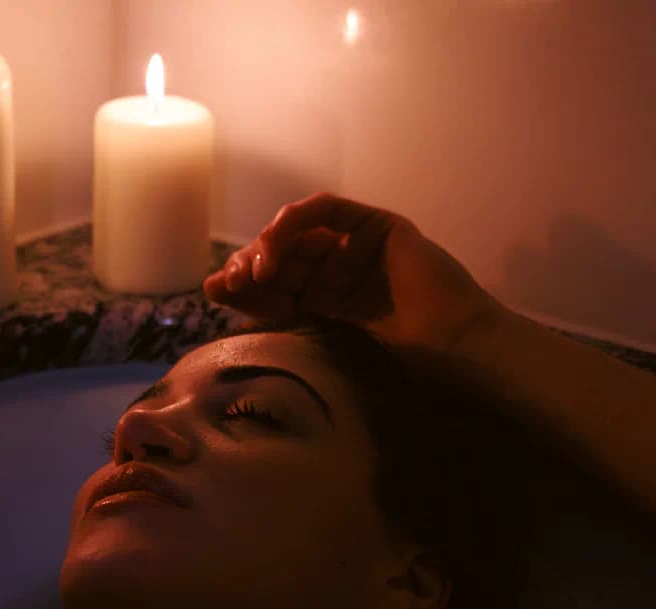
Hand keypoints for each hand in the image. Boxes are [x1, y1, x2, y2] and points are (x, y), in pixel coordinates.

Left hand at [203, 191, 508, 357]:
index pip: (272, 280)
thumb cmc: (393, 352)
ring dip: (267, 245)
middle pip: (279, 253)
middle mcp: (338, 264)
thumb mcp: (317, 331)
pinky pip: (326, 209)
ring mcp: (356, 241)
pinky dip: (294, 223)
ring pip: (297, 231)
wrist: (446, 344)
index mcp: (325, 295)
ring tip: (254, 272)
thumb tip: (209, 290)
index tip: (213, 294)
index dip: (240, 284)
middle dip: (247, 264)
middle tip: (227, 283)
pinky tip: (276, 246)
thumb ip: (272, 310)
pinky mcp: (374, 224)